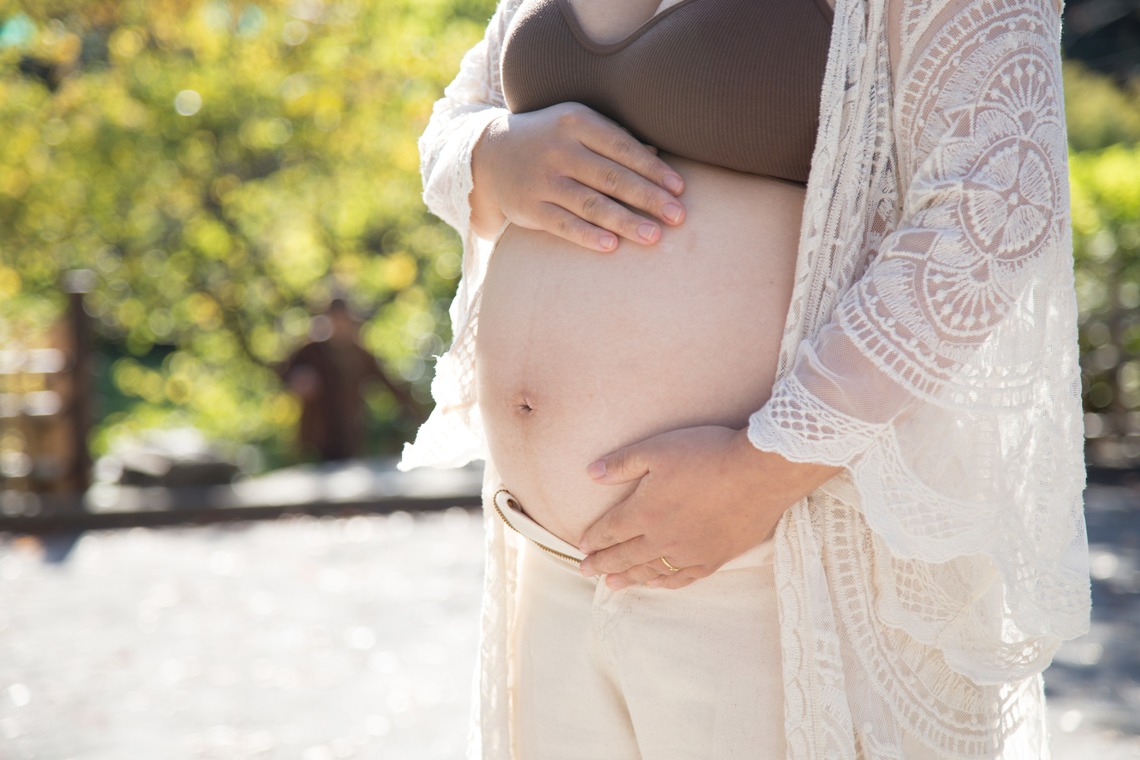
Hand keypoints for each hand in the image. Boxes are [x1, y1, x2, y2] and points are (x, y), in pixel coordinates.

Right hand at [470, 102, 685, 251]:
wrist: (490, 153)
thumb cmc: (551, 139)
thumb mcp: (579, 127)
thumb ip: (615, 139)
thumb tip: (658, 153)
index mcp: (577, 122)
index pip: (622, 147)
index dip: (653, 169)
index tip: (680, 188)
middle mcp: (559, 149)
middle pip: (611, 177)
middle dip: (648, 198)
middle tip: (678, 216)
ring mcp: (542, 179)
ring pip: (590, 203)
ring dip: (625, 221)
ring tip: (654, 236)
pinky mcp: (529, 207)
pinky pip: (563, 223)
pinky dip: (587, 235)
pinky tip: (611, 246)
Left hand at [577, 426, 842, 589]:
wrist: (759, 472)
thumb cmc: (707, 454)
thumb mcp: (657, 448)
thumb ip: (621, 463)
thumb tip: (590, 473)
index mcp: (644, 512)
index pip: (610, 531)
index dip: (594, 538)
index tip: (582, 546)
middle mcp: (662, 539)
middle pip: (624, 556)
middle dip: (601, 564)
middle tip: (585, 571)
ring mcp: (688, 553)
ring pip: (650, 572)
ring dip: (627, 578)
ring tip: (611, 584)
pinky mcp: (713, 559)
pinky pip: (681, 578)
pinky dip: (663, 583)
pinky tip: (656, 584)